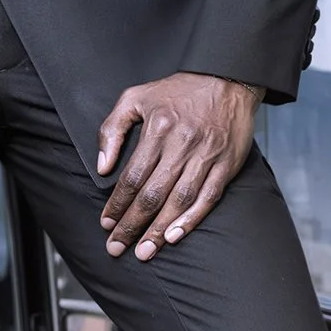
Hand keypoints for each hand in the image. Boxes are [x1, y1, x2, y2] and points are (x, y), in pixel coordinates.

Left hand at [94, 72, 260, 260]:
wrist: (228, 79)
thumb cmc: (178, 91)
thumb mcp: (135, 97)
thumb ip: (112, 129)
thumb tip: (103, 166)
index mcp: (158, 129)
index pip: (132, 176)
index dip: (117, 204)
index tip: (106, 223)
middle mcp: (182, 144)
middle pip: (152, 194)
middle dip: (132, 225)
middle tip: (117, 247)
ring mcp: (206, 156)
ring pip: (179, 200)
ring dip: (159, 230)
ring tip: (144, 251)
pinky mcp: (226, 165)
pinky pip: (208, 197)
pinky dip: (191, 219)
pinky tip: (175, 236)